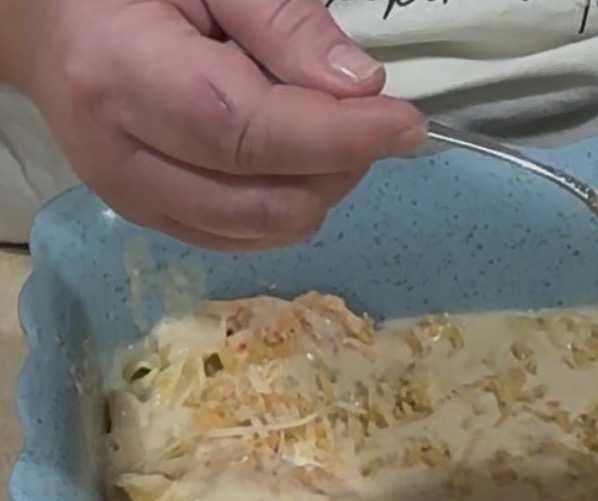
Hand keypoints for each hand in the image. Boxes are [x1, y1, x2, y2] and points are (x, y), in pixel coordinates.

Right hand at [13, 0, 426, 250]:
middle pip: (266, 199)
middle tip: (364, 113)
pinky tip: (290, 154)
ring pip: (266, 230)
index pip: (250, 134)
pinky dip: (289, 203)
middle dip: (338, 164)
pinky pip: (248, 238)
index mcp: (119, 76)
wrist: (46, 19)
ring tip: (320, 126)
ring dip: (319, 188)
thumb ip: (283, 22)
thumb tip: (360, 88)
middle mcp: (120, 159)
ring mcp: (134, 201)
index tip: (407, 124)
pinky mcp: (155, 222)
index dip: (339, 137)